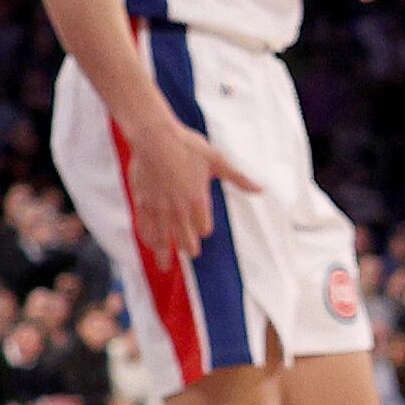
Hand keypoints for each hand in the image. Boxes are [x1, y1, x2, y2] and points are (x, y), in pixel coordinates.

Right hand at [114, 100, 256, 264]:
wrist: (154, 138)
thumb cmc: (187, 146)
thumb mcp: (217, 160)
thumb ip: (238, 178)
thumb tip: (261, 189)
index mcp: (198, 200)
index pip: (203, 227)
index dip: (203, 230)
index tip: (203, 231)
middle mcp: (178, 209)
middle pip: (183, 238)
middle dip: (187, 247)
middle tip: (190, 253)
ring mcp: (158, 207)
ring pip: (162, 238)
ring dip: (163, 253)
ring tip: (164, 265)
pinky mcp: (142, 202)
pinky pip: (144, 226)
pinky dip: (147, 238)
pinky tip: (149, 243)